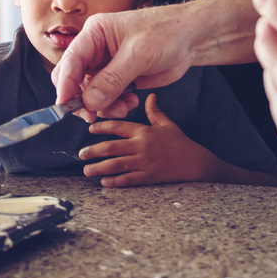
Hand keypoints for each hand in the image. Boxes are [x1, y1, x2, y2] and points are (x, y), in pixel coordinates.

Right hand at [52, 6, 190, 119]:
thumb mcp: (138, 55)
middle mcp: (96, 49)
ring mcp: (107, 65)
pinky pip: (107, 98)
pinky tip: (132, 102)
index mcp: (94, 33)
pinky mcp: (120, 78)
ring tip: (124, 108)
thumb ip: (112, 79)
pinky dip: (115, 105)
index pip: (71, 61)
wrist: (190, 38)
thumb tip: (89, 102)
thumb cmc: (165, 33)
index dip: (66, 85)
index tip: (65, 107)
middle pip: (74, 79)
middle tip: (92, 116)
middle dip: (82, 99)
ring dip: (103, 106)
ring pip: (91, 93)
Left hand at [77, 94, 212, 186]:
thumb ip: (154, 111)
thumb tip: (150, 95)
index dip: (102, 127)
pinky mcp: (149, 176)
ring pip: (117, 164)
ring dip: (99, 167)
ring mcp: (145, 162)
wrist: (195, 162)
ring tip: (87, 170)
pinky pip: (129, 179)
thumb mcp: (166, 124)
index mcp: (144, 131)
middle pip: (112, 147)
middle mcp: (142, 145)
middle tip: (81, 154)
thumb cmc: (180, 142)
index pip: (118, 127)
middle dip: (94, 150)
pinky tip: (104, 182)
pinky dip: (115, 181)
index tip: (90, 129)